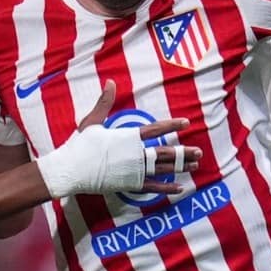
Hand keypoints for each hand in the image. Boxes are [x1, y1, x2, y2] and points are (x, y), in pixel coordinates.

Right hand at [35, 81, 202, 196]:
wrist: (71, 170)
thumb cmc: (80, 145)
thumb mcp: (92, 121)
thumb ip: (105, 102)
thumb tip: (110, 82)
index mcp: (128, 137)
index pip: (156, 129)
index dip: (172, 125)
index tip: (186, 122)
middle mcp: (135, 153)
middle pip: (165, 152)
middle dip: (183, 152)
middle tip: (199, 152)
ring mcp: (134, 170)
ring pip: (163, 169)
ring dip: (180, 167)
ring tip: (195, 165)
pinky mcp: (130, 184)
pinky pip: (153, 187)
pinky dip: (168, 188)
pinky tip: (181, 188)